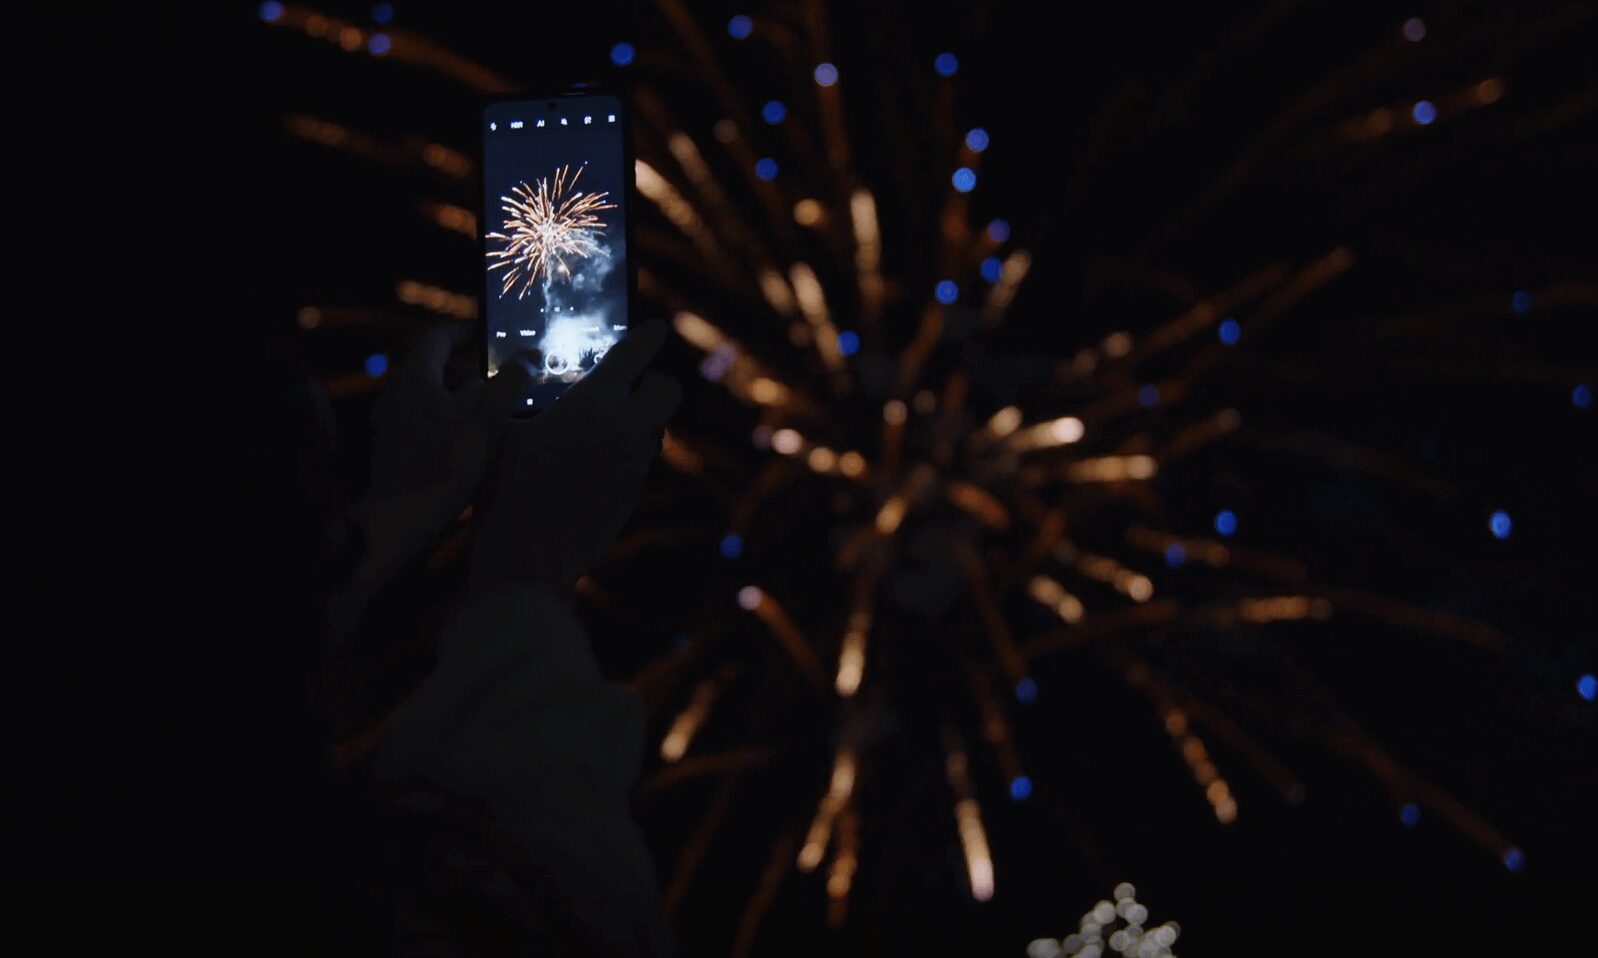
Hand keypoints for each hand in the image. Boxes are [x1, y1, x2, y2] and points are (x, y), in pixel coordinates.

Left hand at [349, 324, 532, 595]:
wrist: (399, 523)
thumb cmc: (442, 467)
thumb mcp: (486, 420)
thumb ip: (510, 383)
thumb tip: (530, 356)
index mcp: (414, 378)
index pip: (439, 336)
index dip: (468, 330)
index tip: (492, 333)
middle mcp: (396, 395)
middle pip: (436, 367)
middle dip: (471, 370)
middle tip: (502, 380)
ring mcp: (392, 423)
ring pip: (432, 397)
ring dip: (462, 399)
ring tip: (494, 414)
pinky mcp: (393, 450)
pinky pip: (426, 422)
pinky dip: (450, 422)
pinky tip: (472, 445)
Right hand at [468, 319, 680, 594]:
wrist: (526, 562)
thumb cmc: (501, 491)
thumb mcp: (497, 434)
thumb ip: (515, 396)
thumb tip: (521, 369)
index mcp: (591, 406)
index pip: (634, 357)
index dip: (649, 336)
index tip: (658, 327)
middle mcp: (624, 433)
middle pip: (668, 390)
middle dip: (656, 380)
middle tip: (632, 381)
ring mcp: (634, 467)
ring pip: (656, 428)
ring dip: (640, 417)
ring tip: (603, 420)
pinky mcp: (632, 495)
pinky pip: (640, 460)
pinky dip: (626, 450)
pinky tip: (593, 458)